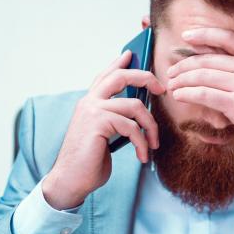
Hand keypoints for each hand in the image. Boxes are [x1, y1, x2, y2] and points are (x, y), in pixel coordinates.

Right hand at [42, 50, 164, 209]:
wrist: (71, 180)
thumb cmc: (90, 160)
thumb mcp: (105, 135)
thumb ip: (117, 119)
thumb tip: (139, 109)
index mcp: (90, 102)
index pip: (106, 75)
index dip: (119, 62)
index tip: (133, 53)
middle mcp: (90, 102)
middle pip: (121, 76)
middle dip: (146, 78)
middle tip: (162, 88)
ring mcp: (93, 111)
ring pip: (135, 105)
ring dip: (151, 127)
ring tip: (153, 144)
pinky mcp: (98, 124)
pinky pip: (132, 127)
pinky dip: (142, 143)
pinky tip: (142, 156)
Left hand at [166, 27, 233, 163]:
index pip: (228, 38)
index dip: (204, 34)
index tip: (187, 36)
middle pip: (208, 59)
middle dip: (185, 64)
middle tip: (172, 71)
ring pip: (203, 76)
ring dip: (182, 80)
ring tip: (171, 84)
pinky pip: (205, 95)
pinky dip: (187, 94)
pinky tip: (179, 95)